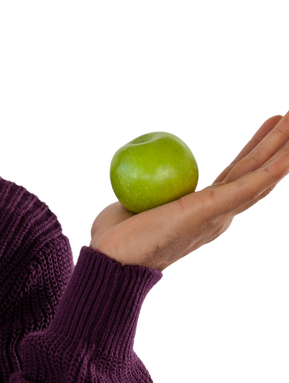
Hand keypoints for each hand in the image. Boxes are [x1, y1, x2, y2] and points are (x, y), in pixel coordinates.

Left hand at [86, 109, 288, 271]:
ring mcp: (221, 211)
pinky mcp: (214, 209)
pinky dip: (275, 168)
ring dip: (285, 147)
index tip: (267, 123)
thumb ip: (147, 180)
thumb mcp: (137, 196)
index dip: (254, 146)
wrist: (112, 259)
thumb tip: (137, 162)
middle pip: (257, 168)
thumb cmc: (116, 235)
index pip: (236, 171)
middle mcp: (221, 210)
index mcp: (205, 207)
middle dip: (279, 141)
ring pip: (263, 173)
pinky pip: (250, 184)